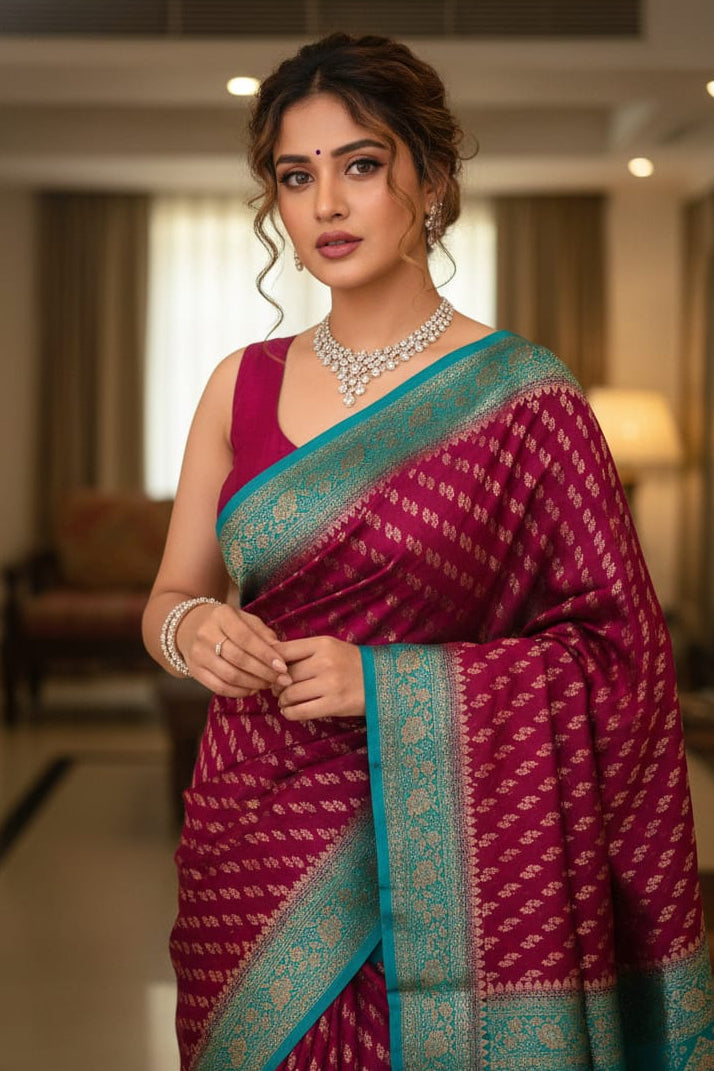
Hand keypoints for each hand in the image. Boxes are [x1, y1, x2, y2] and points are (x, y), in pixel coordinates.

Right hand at [177, 603, 291, 697]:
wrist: (191, 627)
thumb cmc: (227, 623)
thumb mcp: (245, 619)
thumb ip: (263, 633)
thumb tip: (280, 652)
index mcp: (221, 615)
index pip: (245, 637)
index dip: (265, 654)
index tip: (283, 666)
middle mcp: (206, 634)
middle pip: (238, 659)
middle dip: (264, 672)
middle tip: (282, 680)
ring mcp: (198, 653)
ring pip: (229, 675)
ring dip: (254, 683)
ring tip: (269, 684)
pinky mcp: (195, 670)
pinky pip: (219, 687)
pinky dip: (239, 692)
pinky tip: (252, 689)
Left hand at [272, 636, 364, 720]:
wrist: (382, 680)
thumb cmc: (351, 663)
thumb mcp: (330, 648)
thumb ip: (304, 652)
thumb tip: (272, 661)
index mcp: (322, 644)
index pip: (284, 651)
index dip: (272, 663)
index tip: (272, 671)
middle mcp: (325, 662)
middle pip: (285, 675)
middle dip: (276, 685)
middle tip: (277, 690)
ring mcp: (330, 684)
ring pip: (291, 694)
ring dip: (283, 701)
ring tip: (285, 702)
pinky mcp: (334, 704)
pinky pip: (301, 711)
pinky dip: (290, 713)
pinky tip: (289, 712)